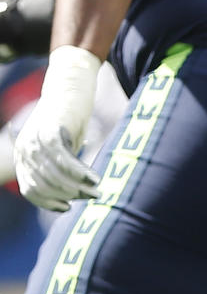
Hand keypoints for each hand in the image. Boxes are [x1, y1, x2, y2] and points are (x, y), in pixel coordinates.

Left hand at [13, 45, 101, 210]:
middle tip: (91, 197)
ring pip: (55, 176)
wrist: (69, 85)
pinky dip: (80, 173)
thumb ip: (60, 166)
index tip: (68, 207)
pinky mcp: (51, 132)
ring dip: (77, 187)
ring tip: (96, 190)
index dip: (49, 202)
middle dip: (69, 195)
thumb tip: (74, 192)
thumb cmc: (68, 117)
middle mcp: (24, 150)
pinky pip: (65, 161)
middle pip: (45, 185)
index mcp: (22, 156)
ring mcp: (36, 141)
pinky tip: (94, 178)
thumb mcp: (61, 145)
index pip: (31, 190)